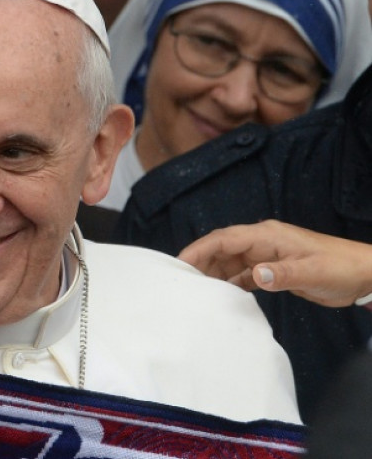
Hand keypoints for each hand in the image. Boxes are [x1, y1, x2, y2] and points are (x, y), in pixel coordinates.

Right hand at [178, 220, 371, 307]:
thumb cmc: (340, 268)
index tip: (179, 264)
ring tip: (196, 292)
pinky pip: (241, 274)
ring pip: (228, 262)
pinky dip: (229, 283)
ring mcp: (265, 255)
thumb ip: (283, 274)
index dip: (199, 249)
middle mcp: (261, 242)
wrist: (364, 274)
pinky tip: (220, 296)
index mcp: (267, 236)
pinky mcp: (271, 269)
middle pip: (221, 249)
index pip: (224, 239)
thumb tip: (254, 275)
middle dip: (200, 263)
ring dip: (213, 275)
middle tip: (182, 283)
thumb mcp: (313, 272)